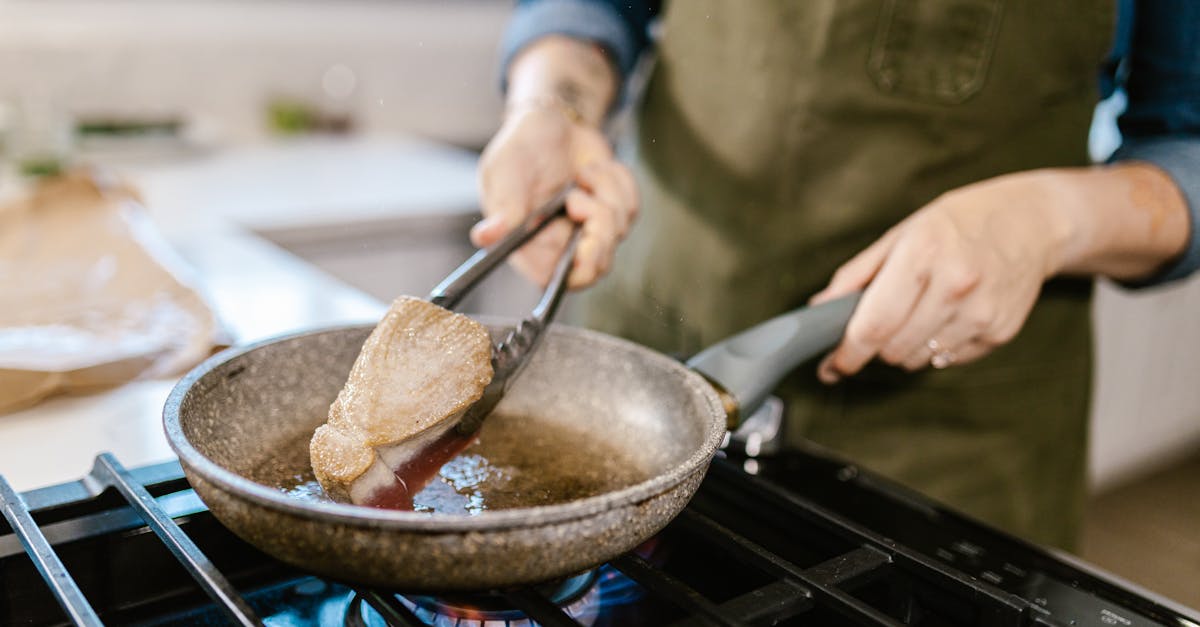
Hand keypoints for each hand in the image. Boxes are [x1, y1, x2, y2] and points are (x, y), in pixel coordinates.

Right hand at [474, 105, 637, 288]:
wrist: (551, 123)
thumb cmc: (520, 149)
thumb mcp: (505, 172)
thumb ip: (503, 206)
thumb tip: (485, 237)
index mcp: (528, 246)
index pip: (555, 281)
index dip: (576, 271)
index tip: (584, 244)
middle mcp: (560, 245)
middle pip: (596, 267)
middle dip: (598, 231)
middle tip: (580, 199)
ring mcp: (590, 231)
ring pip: (617, 231)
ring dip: (604, 192)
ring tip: (581, 173)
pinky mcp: (613, 213)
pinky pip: (631, 208)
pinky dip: (617, 182)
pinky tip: (596, 169)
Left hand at [809, 171, 1070, 382]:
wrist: (1033, 221)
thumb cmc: (958, 223)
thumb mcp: (902, 233)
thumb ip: (857, 275)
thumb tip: (820, 311)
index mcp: (924, 254)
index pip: (875, 324)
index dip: (848, 352)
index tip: (832, 365)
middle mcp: (956, 285)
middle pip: (893, 348)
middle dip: (875, 346)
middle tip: (879, 324)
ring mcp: (982, 312)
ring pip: (918, 359)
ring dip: (905, 347)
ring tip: (919, 311)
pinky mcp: (1000, 332)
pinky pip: (947, 359)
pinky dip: (936, 347)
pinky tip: (949, 315)